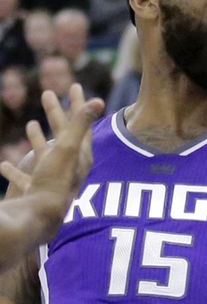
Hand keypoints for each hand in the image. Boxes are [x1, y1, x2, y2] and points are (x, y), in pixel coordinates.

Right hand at [0, 85, 103, 207]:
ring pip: (44, 154)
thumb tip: (100, 101)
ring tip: (31, 123)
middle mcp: (69, 166)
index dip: (78, 103)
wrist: (40, 218)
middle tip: (48, 93)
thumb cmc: (55, 181)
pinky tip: (4, 164)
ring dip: (38, 138)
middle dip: (56, 113)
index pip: (81, 123)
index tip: (73, 85)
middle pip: (63, 134)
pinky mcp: (35, 193)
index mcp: (80, 154)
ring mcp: (51, 179)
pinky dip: (16, 169)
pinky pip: (24, 178)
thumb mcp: (68, 148)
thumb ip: (80, 124)